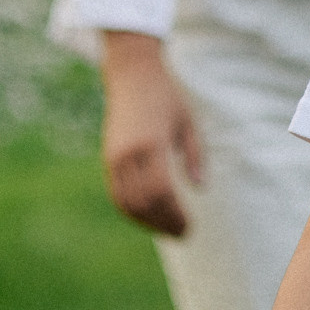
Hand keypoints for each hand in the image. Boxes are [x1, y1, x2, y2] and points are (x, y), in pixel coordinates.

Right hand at [98, 30, 202, 236]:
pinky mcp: (108, 157)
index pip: (162, 192)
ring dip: (146, 222)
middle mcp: (129, 152)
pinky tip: (148, 217)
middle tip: (183, 234)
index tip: (190, 227)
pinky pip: (117, 193)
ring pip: (127, 202)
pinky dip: (131, 210)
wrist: (132, 74)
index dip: (175, 215)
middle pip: (144, 202)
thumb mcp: (188, 123)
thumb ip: (195, 156)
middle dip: (163, 223)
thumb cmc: (166, 97)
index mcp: (153, 143)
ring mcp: (115, 156)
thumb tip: (201, 188)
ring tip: (167, 230)